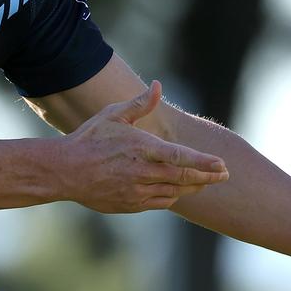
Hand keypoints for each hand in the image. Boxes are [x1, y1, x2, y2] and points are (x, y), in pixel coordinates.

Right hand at [58, 81, 228, 212]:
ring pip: (175, 192)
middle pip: (184, 177)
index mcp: (141, 149)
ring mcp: (137, 191)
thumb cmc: (90, 139)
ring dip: (193, 187)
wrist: (65, 172)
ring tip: (207, 182)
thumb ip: (139, 104)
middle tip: (224, 175)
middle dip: (207, 177)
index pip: (181, 157)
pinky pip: (160, 202)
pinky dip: (174, 196)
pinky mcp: (131, 204)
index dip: (204, 163)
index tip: (222, 165)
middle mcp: (142, 172)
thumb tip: (158, 85)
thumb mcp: (113, 116)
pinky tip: (180, 190)